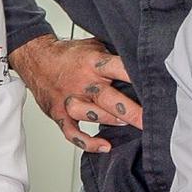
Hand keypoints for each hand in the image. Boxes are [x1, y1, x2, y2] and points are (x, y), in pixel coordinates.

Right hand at [9, 33, 143, 153]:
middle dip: (131, 111)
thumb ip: (113, 54)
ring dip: (110, 120)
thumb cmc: (67, 55)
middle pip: (109, 98)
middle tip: (148, 121)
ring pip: (91, 114)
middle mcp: (83, 82)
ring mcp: (70, 99)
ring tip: (126, 124)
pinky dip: (87, 142)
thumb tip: (140, 58)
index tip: (156, 89)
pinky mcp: (59, 113)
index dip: (138, 79)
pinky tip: (103, 146)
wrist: (36, 59)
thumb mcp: (93, 45)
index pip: (120, 69)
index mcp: (94, 63)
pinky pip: (72, 132)